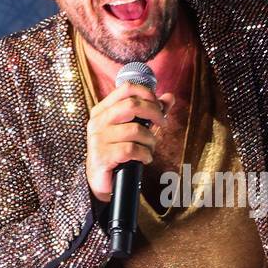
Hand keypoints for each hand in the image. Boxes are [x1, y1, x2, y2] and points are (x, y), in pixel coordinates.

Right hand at [85, 83, 174, 202]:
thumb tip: (169, 97)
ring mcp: (98, 138)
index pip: (126, 88)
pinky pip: (132, 149)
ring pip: (135, 129)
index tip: (159, 106)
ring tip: (149, 148)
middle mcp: (98, 121)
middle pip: (132, 105)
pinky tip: (145, 159)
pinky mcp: (102, 156)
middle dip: (155, 113)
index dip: (148, 94)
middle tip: (163, 124)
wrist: (100, 179)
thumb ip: (150, 112)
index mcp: (103, 109)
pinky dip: (144, 154)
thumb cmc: (118, 150)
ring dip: (150, 140)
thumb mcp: (133, 128)